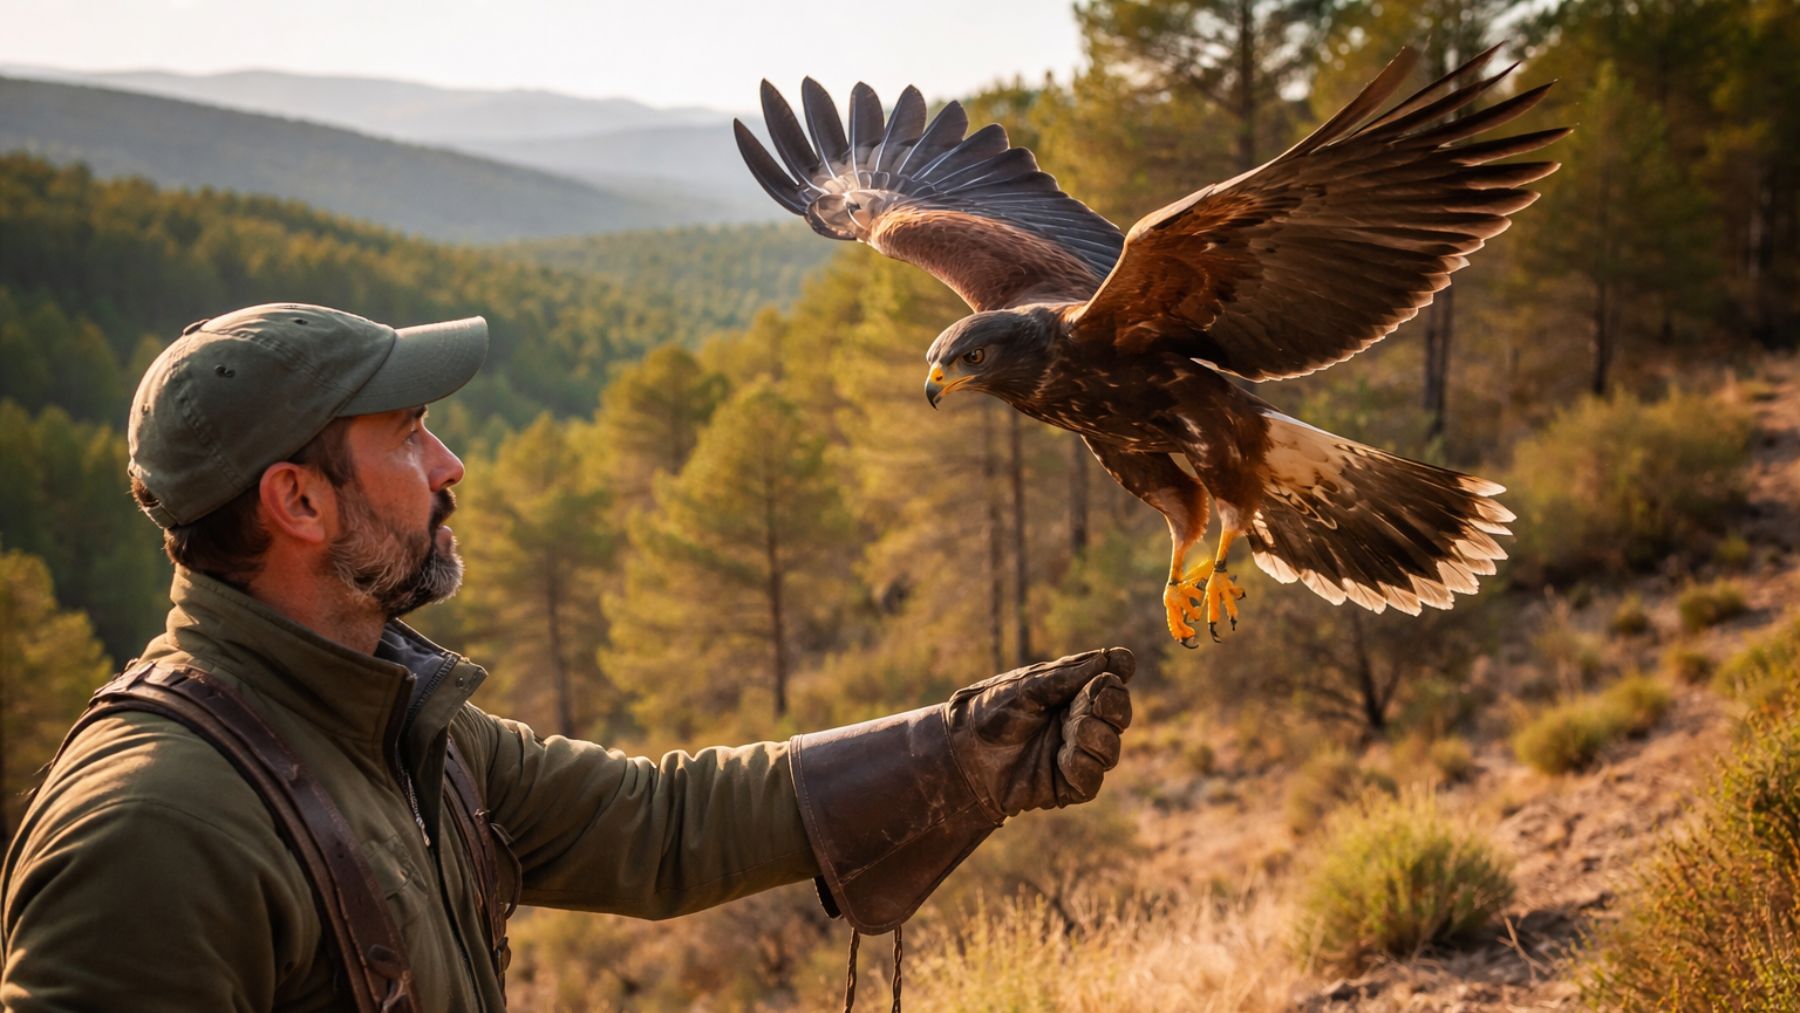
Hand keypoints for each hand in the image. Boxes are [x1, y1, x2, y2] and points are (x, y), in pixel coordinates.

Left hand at [944, 647, 1134, 818]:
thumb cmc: (990, 712)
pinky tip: (1064, 753)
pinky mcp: (1066, 786)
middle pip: (1119, 715)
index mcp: (1070, 694)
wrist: (962, 752)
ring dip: (1097, 733)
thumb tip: (1116, 658)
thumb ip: (1071, 674)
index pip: (1110, 684)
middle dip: (1114, 705)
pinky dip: (1083, 762)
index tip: (1111, 671)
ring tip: (1072, 726)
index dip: (1116, 678)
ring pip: (1111, 748)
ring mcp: (1074, 755)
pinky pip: (1092, 778)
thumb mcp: (1030, 686)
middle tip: (1092, 698)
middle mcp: (1077, 723)